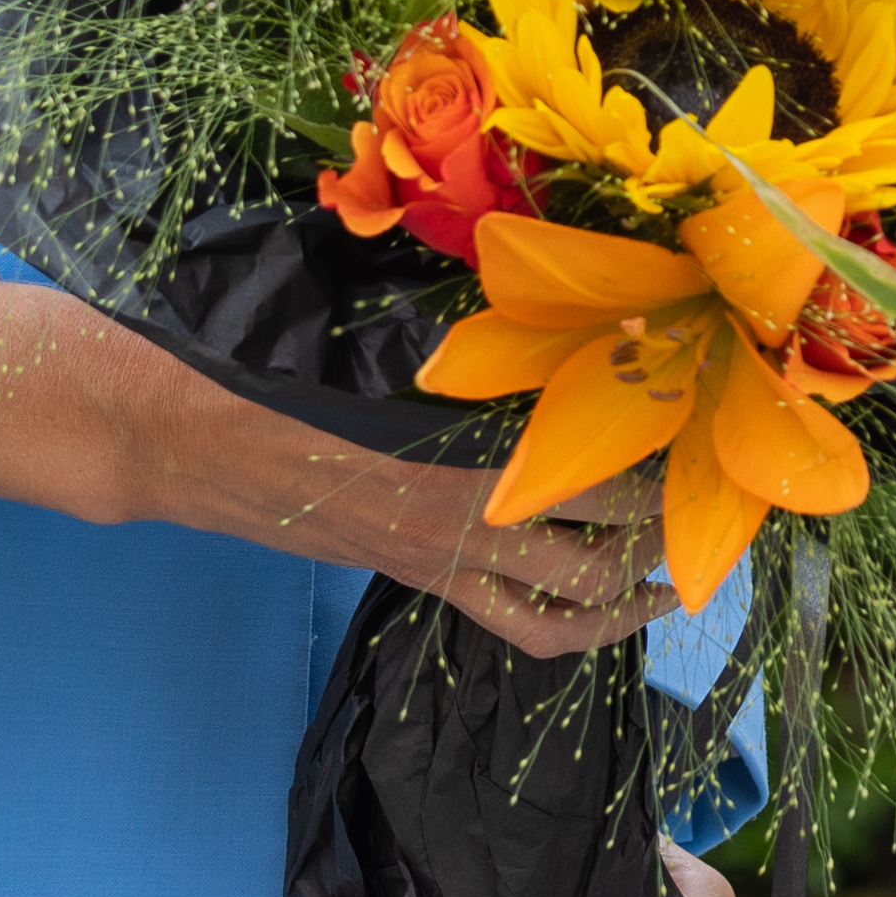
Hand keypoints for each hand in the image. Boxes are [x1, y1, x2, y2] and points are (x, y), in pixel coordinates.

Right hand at [0, 276, 671, 655]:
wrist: (176, 427)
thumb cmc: (269, 355)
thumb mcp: (372, 318)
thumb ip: (460, 312)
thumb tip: (545, 272)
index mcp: (453, 446)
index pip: (593, 461)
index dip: (662, 448)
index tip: (709, 414)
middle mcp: (457, 515)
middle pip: (601, 548)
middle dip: (670, 534)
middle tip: (718, 501)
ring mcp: (437, 557)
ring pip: (565, 611)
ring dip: (634, 599)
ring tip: (682, 576)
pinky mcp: (417, 576)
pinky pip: (515, 624)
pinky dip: (571, 622)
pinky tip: (604, 600)